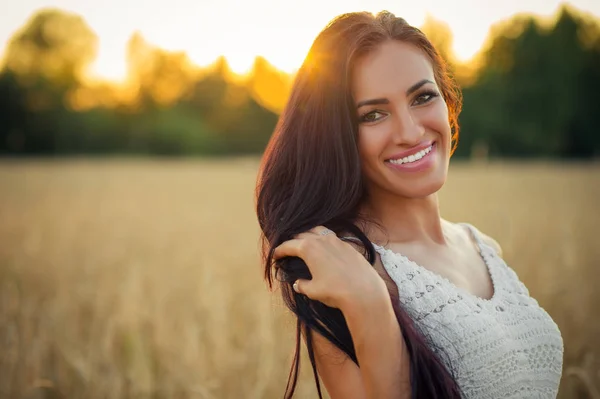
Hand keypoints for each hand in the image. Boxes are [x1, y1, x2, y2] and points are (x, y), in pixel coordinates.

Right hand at [273, 226, 388, 311]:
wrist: (364, 292)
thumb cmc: (335, 291)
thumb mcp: (313, 291)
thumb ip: (302, 285)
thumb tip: (298, 283)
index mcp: (308, 248)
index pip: (288, 245)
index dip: (279, 251)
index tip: (275, 256)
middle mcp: (321, 239)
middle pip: (302, 235)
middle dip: (292, 241)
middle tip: (288, 249)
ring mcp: (337, 240)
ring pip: (318, 231)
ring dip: (309, 235)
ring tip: (305, 242)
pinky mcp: (349, 245)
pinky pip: (332, 237)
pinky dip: (324, 239)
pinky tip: (325, 248)